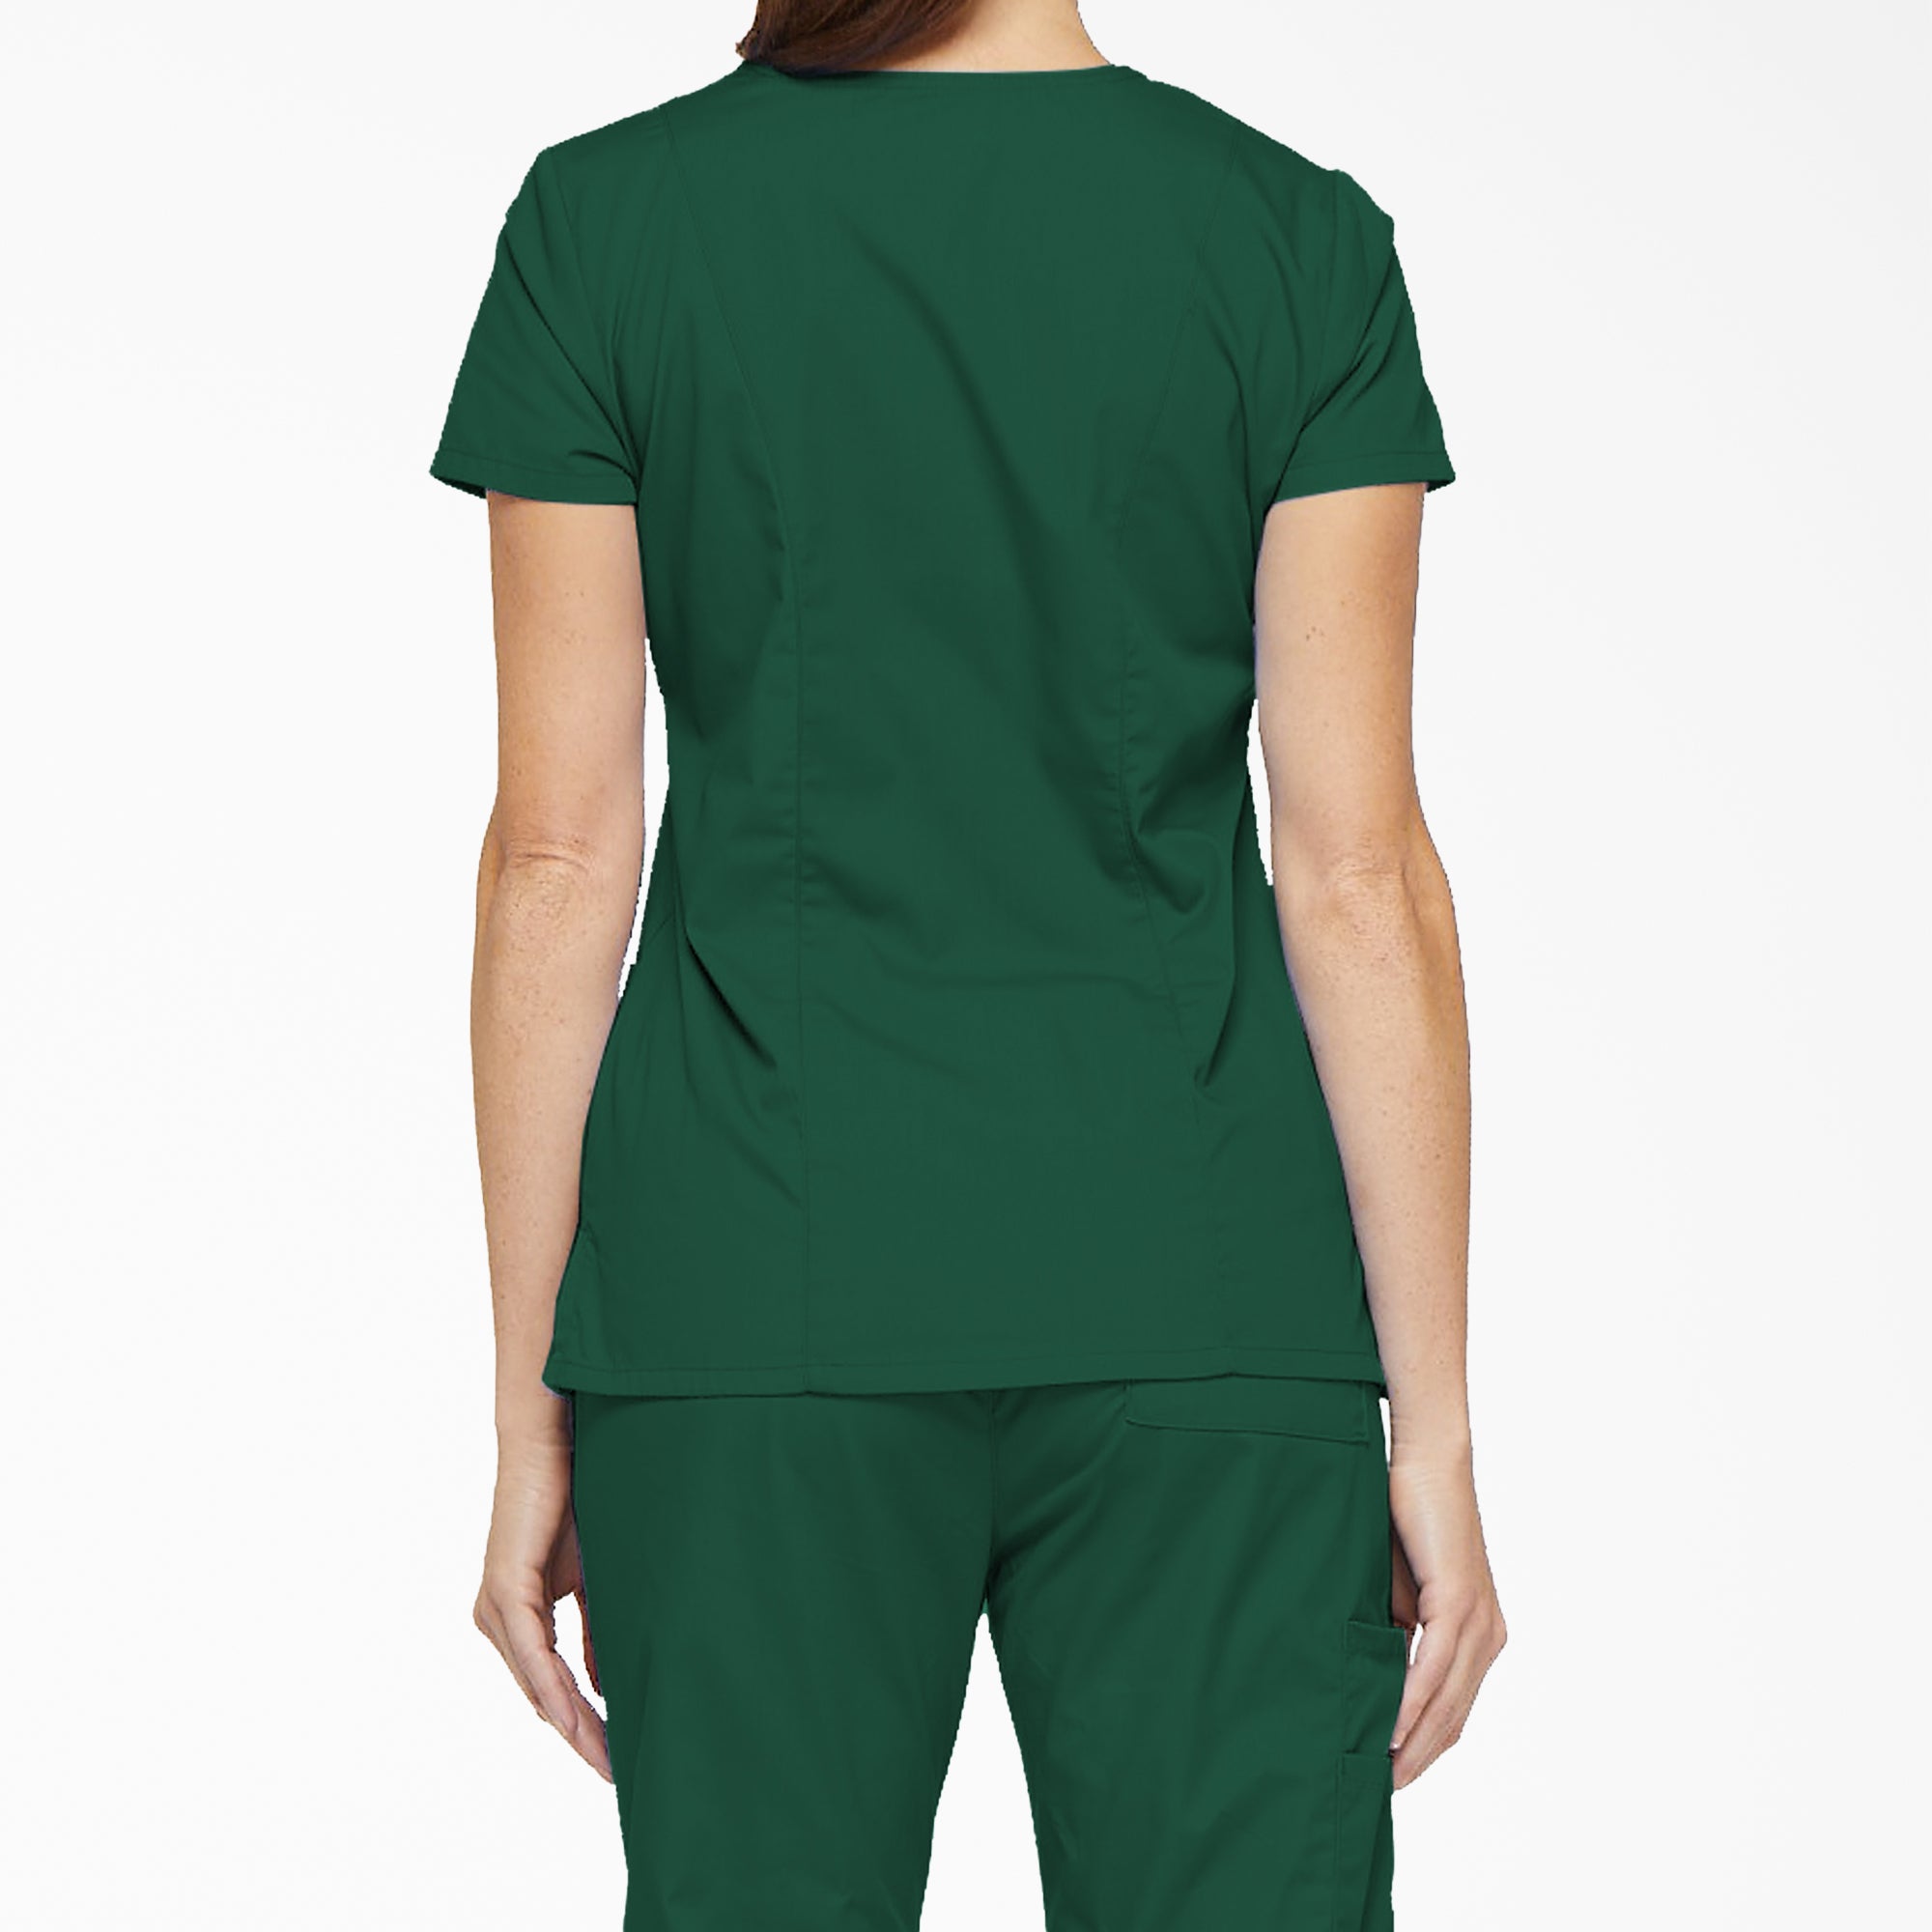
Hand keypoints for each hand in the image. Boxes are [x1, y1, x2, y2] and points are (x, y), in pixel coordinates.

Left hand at [473, 1426, 610, 1780]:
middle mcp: (498, 1618)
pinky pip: (532, 1652)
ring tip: (606, 1756)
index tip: (615, 1756)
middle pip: (542, 1695)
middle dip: (581, 1736)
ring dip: (572, 1723)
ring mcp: (497, 1606)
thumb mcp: (595, 1576)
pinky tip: (576, 1715)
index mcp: (518, 1614)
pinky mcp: (505, 1589)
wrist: (553, 1441)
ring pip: (535, 1682)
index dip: (584, 1723)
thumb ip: (598, 1628)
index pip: (552, 1684)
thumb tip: (607, 1683)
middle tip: (617, 1773)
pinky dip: (555, 1685)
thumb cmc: (575, 1496)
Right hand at [1384, 1447, 1505, 1788]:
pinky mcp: (1458, 1601)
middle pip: (1454, 1717)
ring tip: (1381, 1772)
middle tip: (1380, 1791)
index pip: (1454, 1710)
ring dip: (1414, 1742)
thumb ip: (1395, 1634)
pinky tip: (1392, 1727)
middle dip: (1419, 1759)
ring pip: (1447, 1700)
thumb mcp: (1398, 1592)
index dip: (1425, 1747)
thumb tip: (1373, 1680)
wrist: (1426, 1461)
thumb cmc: (1407, 1518)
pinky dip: (1412, 1702)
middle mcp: (1487, 1636)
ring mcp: (1478, 1620)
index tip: (1391, 1775)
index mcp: (1478, 1636)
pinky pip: (1434, 1666)